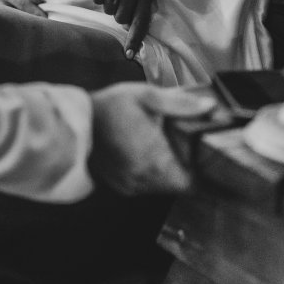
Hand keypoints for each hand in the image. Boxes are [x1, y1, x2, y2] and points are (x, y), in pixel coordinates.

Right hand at [90, 83, 216, 194]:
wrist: (73, 124)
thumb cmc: (109, 107)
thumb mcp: (146, 96)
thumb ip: (180, 104)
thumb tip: (210, 107)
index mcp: (155, 158)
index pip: (193, 183)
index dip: (204, 173)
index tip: (206, 159)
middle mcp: (145, 178)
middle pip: (179, 185)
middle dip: (186, 169)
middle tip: (186, 147)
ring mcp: (131, 185)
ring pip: (162, 187)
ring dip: (168, 172)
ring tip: (163, 148)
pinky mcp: (121, 187)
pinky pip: (145, 186)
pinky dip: (150, 174)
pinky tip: (144, 154)